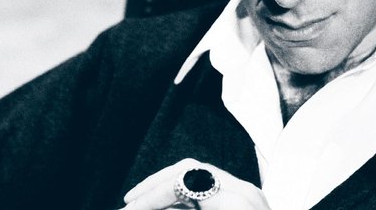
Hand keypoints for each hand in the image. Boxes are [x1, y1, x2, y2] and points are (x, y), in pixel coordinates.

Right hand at [121, 158, 270, 208]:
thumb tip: (148, 209)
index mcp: (237, 205)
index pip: (184, 182)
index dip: (150, 197)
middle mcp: (244, 190)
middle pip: (189, 170)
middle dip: (155, 186)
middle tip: (128, 205)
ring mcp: (247, 191)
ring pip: (198, 173)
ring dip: (168, 186)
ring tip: (141, 202)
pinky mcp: (246, 198)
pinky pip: (208, 185)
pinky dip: (185, 193)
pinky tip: (169, 207)